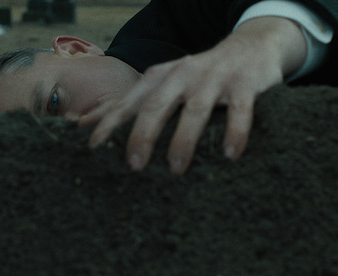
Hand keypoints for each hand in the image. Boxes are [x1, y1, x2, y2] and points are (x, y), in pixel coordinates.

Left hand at [79, 17, 306, 173]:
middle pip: (157, 105)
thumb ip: (130, 103)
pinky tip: (231, 155)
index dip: (110, 122)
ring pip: (195, 110)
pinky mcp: (245, 84)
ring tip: (175, 168)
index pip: (130, 101)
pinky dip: (235, 132)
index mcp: (161, 77)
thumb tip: (84, 124)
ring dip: (184, 139)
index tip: (93, 145)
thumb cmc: (200, 75)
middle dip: (143, 135)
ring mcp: (214, 78)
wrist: (253, 45)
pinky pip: (239, 110)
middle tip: (134, 165)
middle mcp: (183, 75)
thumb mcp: (165, 83)